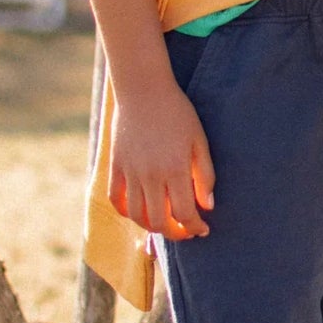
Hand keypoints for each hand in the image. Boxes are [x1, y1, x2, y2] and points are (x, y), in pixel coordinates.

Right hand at [110, 77, 216, 239]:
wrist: (143, 89)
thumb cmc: (177, 112)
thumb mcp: (199, 140)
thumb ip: (205, 175)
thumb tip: (207, 206)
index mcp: (175, 169)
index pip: (184, 214)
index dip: (194, 228)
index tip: (202, 229)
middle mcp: (151, 175)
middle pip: (159, 222)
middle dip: (175, 233)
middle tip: (185, 230)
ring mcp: (130, 172)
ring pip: (137, 216)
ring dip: (151, 226)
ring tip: (164, 222)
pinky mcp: (115, 166)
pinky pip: (116, 200)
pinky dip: (127, 212)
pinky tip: (140, 210)